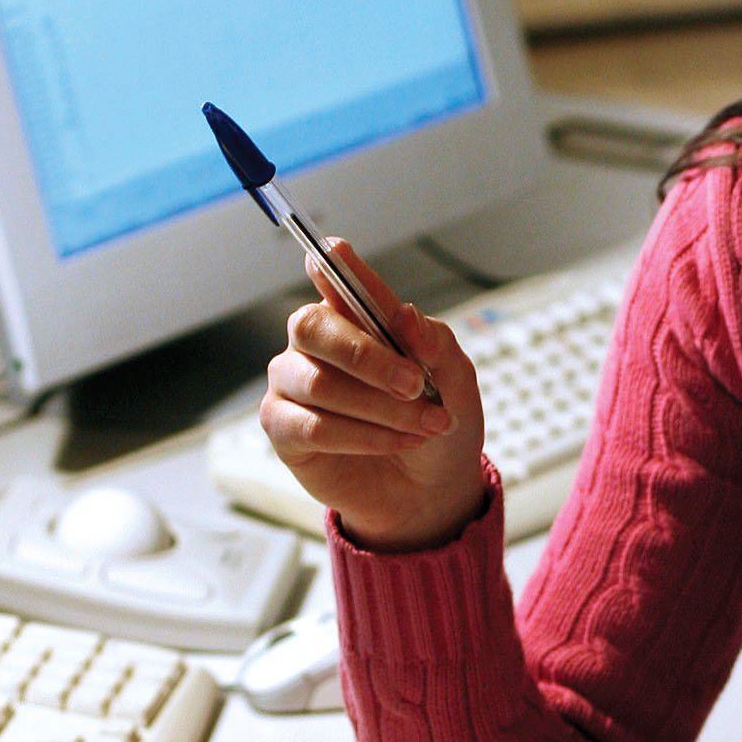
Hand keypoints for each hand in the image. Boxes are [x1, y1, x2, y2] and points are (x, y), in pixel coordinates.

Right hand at [260, 241, 488, 551]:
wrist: (431, 490)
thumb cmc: (439, 423)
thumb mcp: (457, 382)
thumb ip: (436, 344)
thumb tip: (406, 315)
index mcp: (355, 318)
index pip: (335, 279)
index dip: (333, 266)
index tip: (336, 251)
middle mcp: (316, 344)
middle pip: (311, 326)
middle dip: (366, 355)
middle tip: (413, 383)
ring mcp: (293, 384)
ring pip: (319, 383)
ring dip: (379, 408)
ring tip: (424, 425)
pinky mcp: (284, 428)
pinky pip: (313, 426)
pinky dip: (363, 436)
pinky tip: (397, 442)